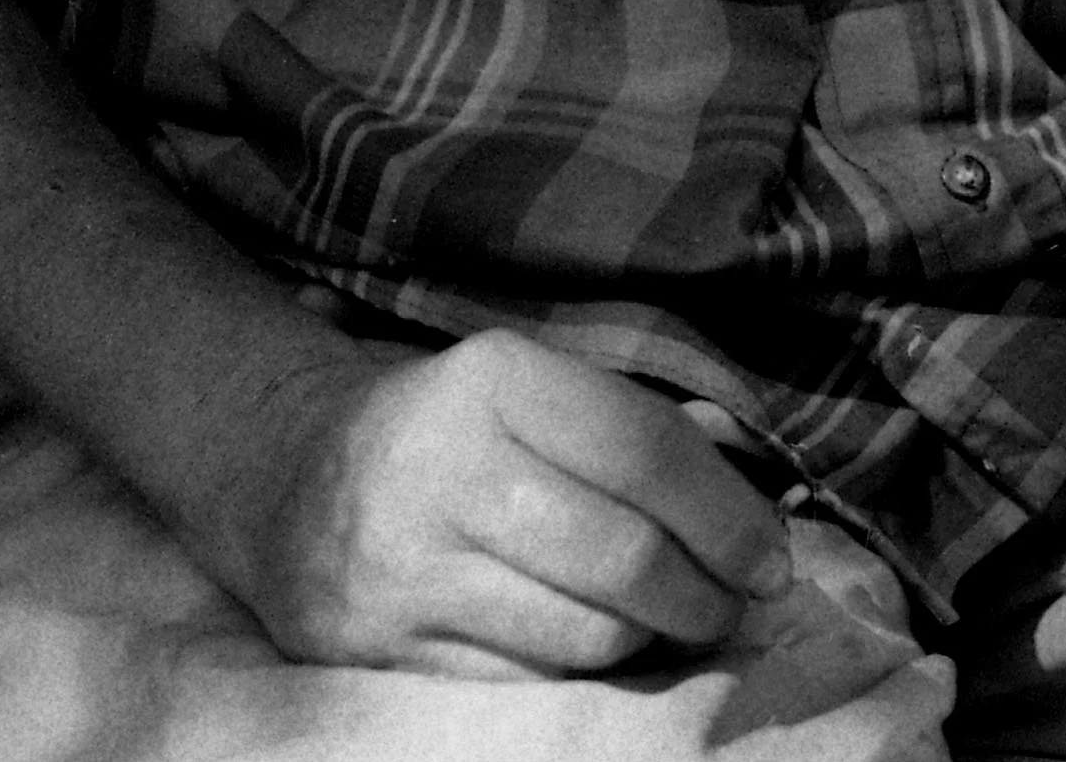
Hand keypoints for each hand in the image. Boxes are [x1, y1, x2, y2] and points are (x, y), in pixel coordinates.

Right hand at [241, 328, 795, 674]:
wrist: (292, 480)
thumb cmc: (452, 428)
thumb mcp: (533, 389)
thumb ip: (636, 427)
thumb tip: (749, 486)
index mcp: (495, 379)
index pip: (644, 451)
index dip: (727, 515)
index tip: (773, 559)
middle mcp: (445, 466)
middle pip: (623, 556)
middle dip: (704, 594)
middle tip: (733, 604)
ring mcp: (407, 567)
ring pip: (582, 637)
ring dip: (649, 641)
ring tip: (667, 622)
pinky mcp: (384, 650)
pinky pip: (524, 685)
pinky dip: (580, 677)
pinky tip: (595, 646)